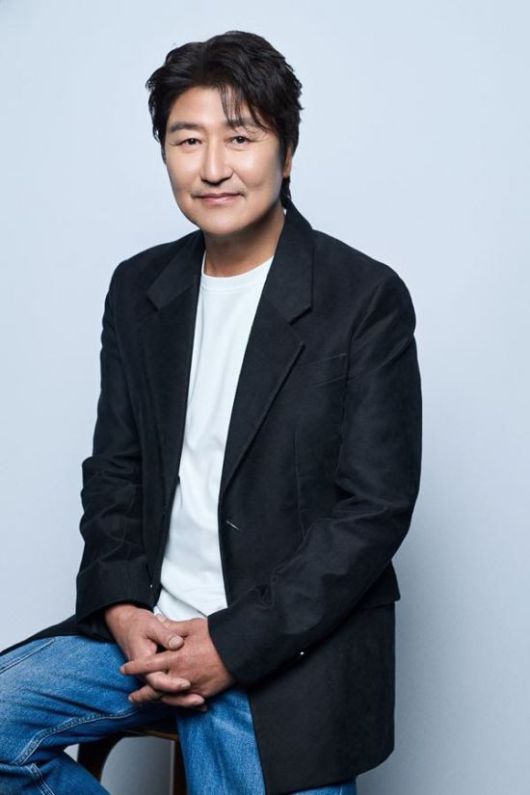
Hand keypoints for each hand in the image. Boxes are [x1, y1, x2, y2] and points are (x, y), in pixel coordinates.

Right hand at [104, 603, 205, 710]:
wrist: (127, 625)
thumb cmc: (139, 625)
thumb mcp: (152, 625)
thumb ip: (166, 634)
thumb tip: (178, 643)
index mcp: (142, 662)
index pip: (156, 680)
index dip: (171, 684)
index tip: (187, 683)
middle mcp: (146, 674)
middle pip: (163, 693)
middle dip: (181, 698)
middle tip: (199, 700)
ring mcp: (152, 677)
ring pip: (167, 695)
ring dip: (183, 700)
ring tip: (201, 703)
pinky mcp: (158, 676)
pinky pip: (169, 690)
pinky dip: (182, 695)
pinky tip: (198, 699)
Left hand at [120, 615, 235, 705]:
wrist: (239, 650)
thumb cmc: (216, 636)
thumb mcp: (193, 626)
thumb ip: (173, 627)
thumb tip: (159, 620)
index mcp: (176, 657)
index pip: (149, 664)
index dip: (135, 667)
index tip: (124, 669)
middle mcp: (181, 674)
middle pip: (155, 689)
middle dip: (141, 694)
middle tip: (132, 697)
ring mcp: (192, 686)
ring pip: (168, 698)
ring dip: (155, 701)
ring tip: (147, 702)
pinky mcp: (203, 693)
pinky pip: (186, 702)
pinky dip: (177, 704)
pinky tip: (172, 704)